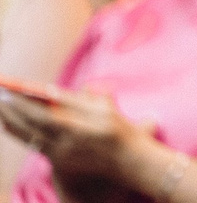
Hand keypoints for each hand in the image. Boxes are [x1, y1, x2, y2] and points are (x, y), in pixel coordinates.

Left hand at [0, 84, 155, 186]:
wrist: (128, 161)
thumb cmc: (119, 130)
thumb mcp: (105, 109)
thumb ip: (78, 100)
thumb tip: (49, 91)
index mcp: (76, 128)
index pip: (41, 114)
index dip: (22, 104)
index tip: (8, 91)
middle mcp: (64, 144)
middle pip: (30, 126)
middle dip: (12, 111)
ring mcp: (60, 155)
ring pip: (28, 137)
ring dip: (11, 123)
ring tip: (0, 110)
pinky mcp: (58, 162)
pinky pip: (33, 145)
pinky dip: (20, 134)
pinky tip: (11, 126)